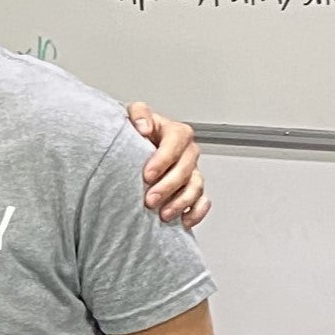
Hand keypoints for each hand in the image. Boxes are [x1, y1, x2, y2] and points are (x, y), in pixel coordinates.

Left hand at [129, 103, 208, 227]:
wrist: (132, 151)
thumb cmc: (133, 135)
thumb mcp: (132, 116)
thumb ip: (138, 114)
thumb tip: (143, 126)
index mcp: (174, 132)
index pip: (177, 140)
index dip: (164, 158)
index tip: (147, 175)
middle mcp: (186, 152)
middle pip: (186, 167)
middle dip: (169, 186)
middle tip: (150, 199)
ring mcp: (190, 170)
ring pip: (196, 186)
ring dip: (181, 202)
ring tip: (163, 214)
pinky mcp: (191, 188)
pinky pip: (202, 201)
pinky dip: (196, 212)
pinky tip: (184, 220)